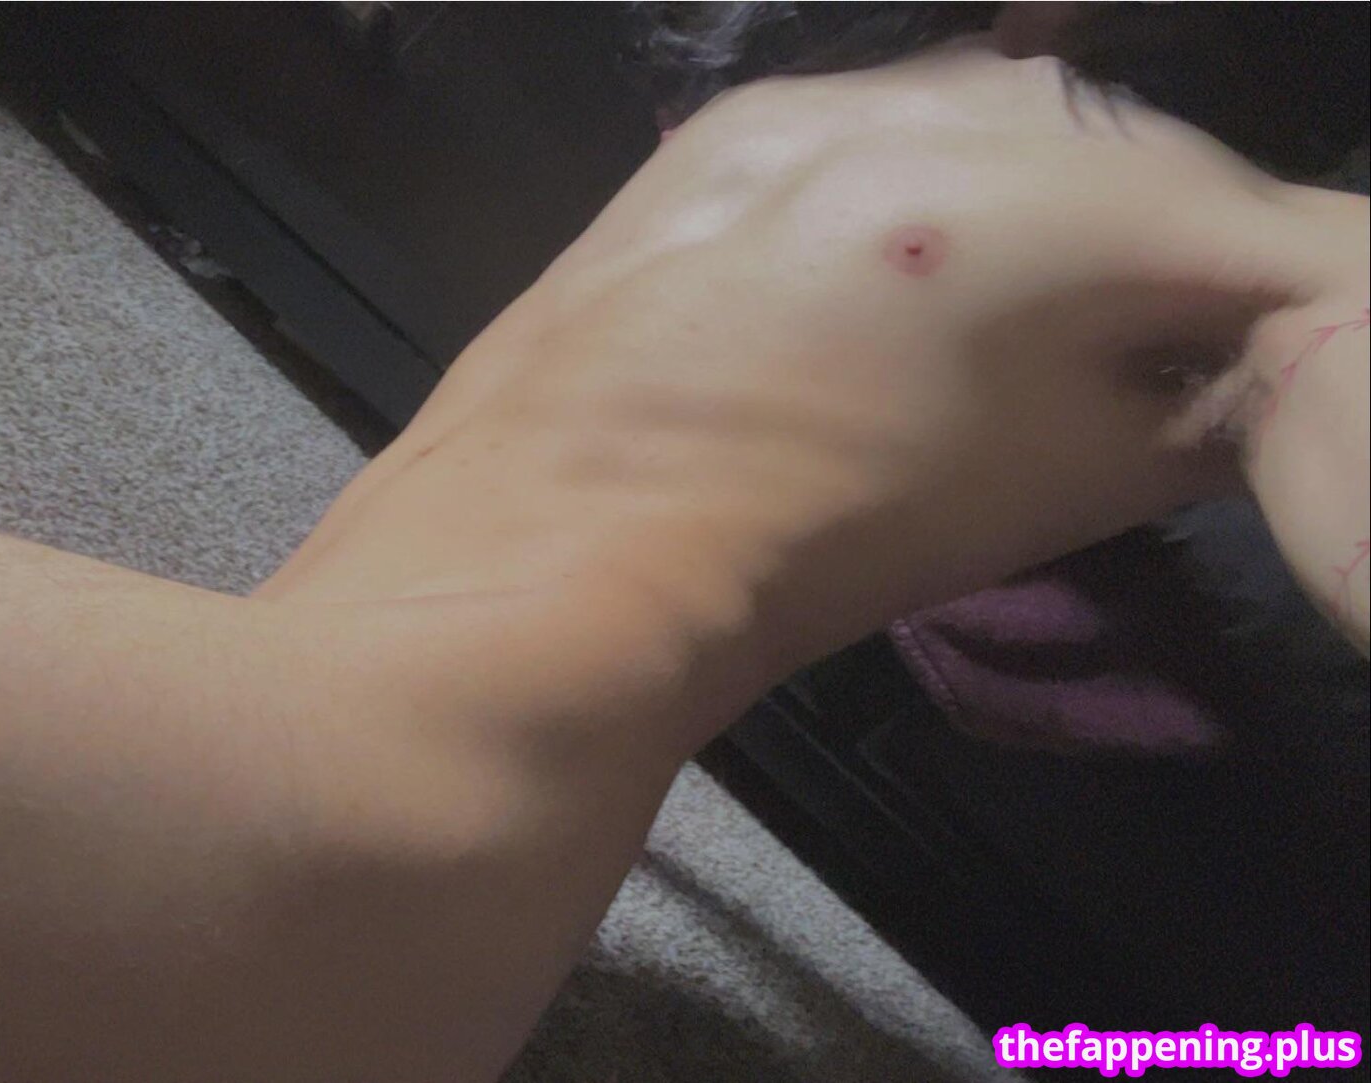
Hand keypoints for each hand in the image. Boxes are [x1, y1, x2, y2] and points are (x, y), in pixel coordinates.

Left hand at [466, 44, 1346, 653]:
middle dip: (1172, 230)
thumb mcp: (1048, 490)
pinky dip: (932, 179)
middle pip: (1122, 146)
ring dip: (1054, 192)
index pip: (1234, 222)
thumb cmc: (813, 549)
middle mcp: (922, 115)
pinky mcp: (718, 131)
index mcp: (1029, 207)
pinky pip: (876, 123)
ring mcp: (806, 110)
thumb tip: (1223, 382)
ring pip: (998, 115)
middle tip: (1179, 328)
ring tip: (1046, 300)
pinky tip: (919, 257)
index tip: (1284, 346)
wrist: (559, 557)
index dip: (1278, 293)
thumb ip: (1178, 413)